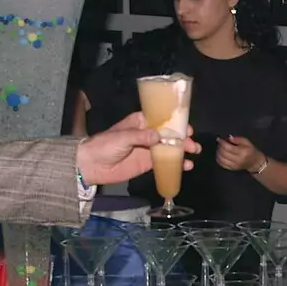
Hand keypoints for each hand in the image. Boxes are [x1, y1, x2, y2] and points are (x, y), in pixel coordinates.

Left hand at [76, 112, 200, 185]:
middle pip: (169, 134)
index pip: (161, 119)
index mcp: (140, 122)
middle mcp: (147, 134)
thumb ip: (141, 136)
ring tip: (194, 153)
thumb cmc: (105, 145)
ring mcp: (148, 149)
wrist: (93, 165)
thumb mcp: (122, 137)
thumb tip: (159, 136)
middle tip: (192, 144)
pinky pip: (164, 162)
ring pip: (170, 148)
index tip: (186, 127)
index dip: (175, 122)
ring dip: (183, 150)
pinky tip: (186, 166)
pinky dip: (176, 164)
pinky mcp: (147, 164)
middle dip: (182, 137)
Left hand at [216, 135, 263, 172]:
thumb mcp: (246, 142)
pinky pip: (222, 164)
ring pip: (221, 159)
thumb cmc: (251, 150)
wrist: (254, 162)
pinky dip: (218, 159)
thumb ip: (237, 139)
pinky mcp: (232, 169)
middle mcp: (237, 160)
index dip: (222, 142)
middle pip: (224, 153)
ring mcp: (234, 165)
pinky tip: (219, 155)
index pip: (228, 147)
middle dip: (219, 147)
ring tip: (219, 149)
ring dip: (218, 153)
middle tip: (219, 143)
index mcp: (242, 152)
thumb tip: (228, 138)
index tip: (219, 139)